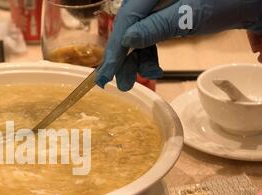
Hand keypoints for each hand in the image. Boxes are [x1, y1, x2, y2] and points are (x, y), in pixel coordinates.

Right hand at [96, 0, 261, 90]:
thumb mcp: (193, 14)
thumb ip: (158, 26)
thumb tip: (127, 40)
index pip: (127, 17)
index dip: (116, 47)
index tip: (106, 74)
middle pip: (131, 25)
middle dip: (125, 56)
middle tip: (122, 83)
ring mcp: (164, 3)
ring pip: (140, 32)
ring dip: (137, 57)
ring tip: (140, 78)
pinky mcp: (173, 12)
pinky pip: (153, 33)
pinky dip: (150, 52)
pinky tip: (152, 66)